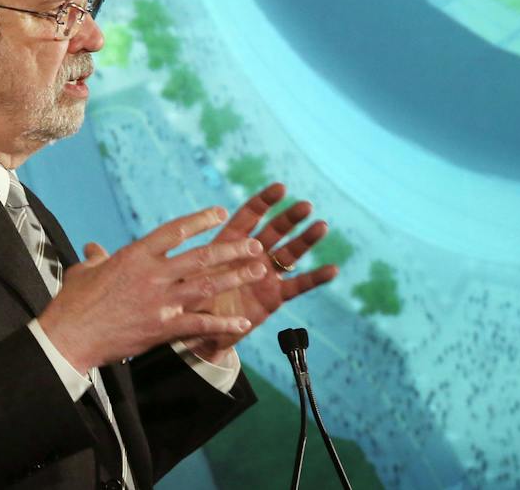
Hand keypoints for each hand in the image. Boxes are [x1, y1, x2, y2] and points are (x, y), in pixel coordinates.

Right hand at [38, 206, 266, 371]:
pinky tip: (241, 324)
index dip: (200, 220)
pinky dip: (222, 324)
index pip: (175, 230)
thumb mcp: (84, 272)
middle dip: (232, 249)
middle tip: (255, 245)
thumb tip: (95, 248)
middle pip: (202, 257)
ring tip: (258, 272)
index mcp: (136, 255)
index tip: (220, 212)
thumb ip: (97, 258)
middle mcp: (153, 275)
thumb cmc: (73, 304)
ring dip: (235, 278)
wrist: (68, 339)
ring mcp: (160, 301)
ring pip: (207, 285)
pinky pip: (199, 324)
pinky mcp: (162, 328)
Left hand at [184, 184, 338, 360]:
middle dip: (289, 217)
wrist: (200, 331)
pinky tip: (333, 270)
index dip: (264, 202)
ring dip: (306, 239)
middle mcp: (251, 254)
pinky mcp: (275, 295)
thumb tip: (188, 261)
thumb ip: (193, 270)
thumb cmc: (189, 300)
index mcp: (229, 243)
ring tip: (321, 226)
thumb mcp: (187, 281)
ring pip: (290, 252)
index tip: (280, 187)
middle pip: (274, 230)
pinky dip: (315, 278)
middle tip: (305, 206)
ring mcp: (265, 273)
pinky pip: (298, 285)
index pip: (248, 216)